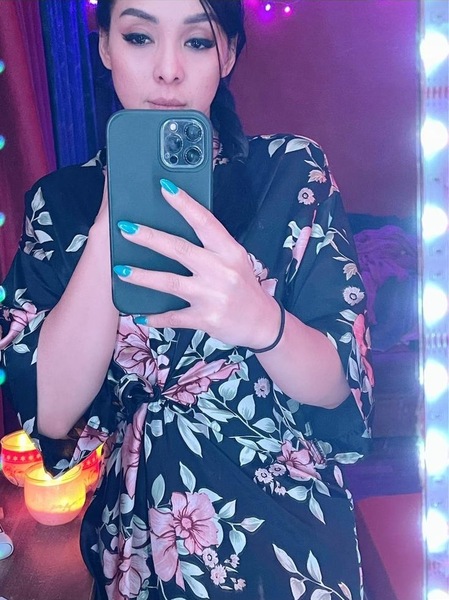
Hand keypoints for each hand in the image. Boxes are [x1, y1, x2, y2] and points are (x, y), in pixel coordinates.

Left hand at [114, 181, 280, 348]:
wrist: (262, 323)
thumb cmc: (245, 288)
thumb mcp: (235, 260)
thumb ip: (212, 246)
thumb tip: (179, 227)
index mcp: (229, 251)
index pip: (205, 221)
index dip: (184, 204)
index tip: (164, 188)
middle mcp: (221, 270)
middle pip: (179, 249)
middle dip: (149, 237)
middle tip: (125, 228)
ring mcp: (213, 296)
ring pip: (170, 282)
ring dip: (142, 276)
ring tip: (120, 271)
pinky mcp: (206, 319)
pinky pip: (174, 317)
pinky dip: (155, 317)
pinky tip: (140, 314)